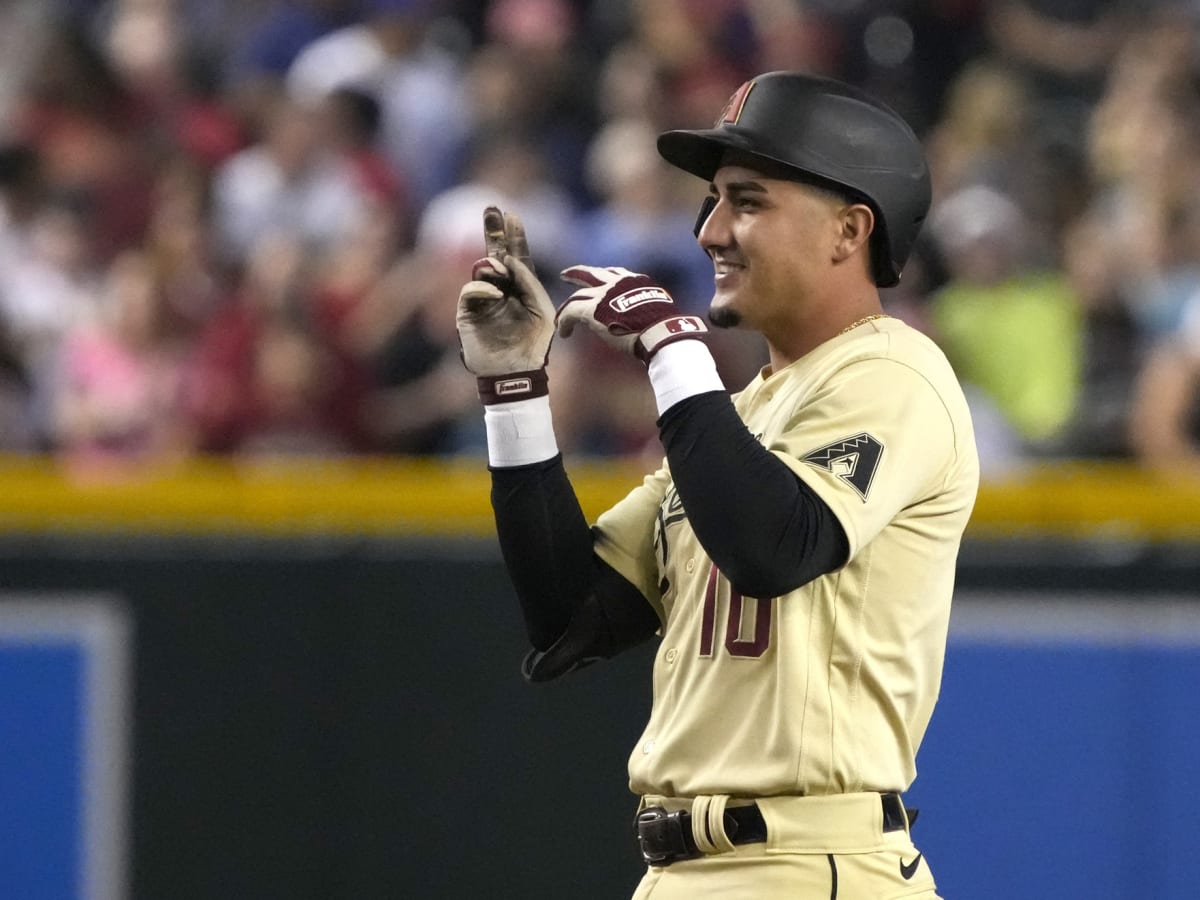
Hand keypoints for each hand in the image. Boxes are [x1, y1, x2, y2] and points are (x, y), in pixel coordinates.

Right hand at [457, 207, 555, 402]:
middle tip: (491, 209)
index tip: (511, 215)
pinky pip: (472, 290)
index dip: (513, 236)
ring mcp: (484, 299)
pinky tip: (497, 292)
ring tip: (501, 267)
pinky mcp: (468, 312)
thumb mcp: (541, 307)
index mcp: (520, 287)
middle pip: (495, 254)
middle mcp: (501, 289)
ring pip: (482, 269)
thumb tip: (506, 260)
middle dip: (492, 231)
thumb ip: (527, 281)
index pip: (516, 256)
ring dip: (493, 264)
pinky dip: (483, 287)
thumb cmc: (534, 343)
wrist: (518, 371)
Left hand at [556, 265, 706, 362]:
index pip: (615, 274)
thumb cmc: (666, 329)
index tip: (598, 282)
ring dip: (567, 307)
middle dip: (578, 273)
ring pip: (577, 295)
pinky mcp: (592, 310)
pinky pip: (571, 312)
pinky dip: (565, 322)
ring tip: (561, 317)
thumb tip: (659, 323)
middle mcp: (618, 283)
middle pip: (592, 273)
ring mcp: (604, 295)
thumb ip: (651, 311)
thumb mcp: (660, 312)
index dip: (605, 277)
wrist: (661, 333)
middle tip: (567, 274)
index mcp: (636, 282)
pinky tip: (563, 332)